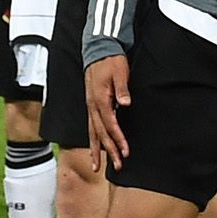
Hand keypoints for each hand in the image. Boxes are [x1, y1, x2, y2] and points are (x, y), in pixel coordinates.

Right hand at [83, 53, 134, 170]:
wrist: (99, 50)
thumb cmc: (111, 61)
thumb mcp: (120, 72)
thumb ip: (123, 89)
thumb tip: (126, 103)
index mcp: (100, 99)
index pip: (110, 124)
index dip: (118, 139)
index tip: (125, 151)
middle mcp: (93, 106)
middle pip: (100, 133)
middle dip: (109, 151)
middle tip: (118, 165)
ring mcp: (90, 107)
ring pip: (92, 133)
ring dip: (96, 151)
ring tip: (97, 167)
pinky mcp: (91, 106)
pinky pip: (90, 127)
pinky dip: (92, 141)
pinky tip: (94, 150)